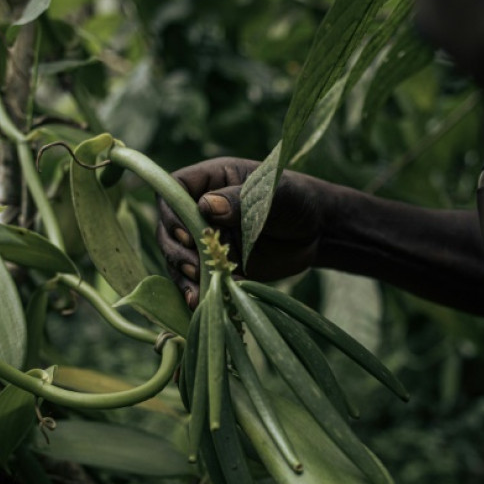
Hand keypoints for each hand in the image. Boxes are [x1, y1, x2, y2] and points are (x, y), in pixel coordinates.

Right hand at [157, 157, 331, 307]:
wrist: (316, 232)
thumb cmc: (297, 200)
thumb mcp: (273, 195)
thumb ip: (240, 200)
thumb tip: (207, 206)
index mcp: (211, 181)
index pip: (173, 191)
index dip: (171, 213)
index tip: (187, 235)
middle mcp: (200, 209)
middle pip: (167, 228)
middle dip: (176, 251)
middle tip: (196, 268)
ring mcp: (205, 239)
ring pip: (177, 257)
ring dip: (182, 276)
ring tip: (198, 292)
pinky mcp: (214, 264)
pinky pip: (194, 278)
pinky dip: (195, 290)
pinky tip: (201, 303)